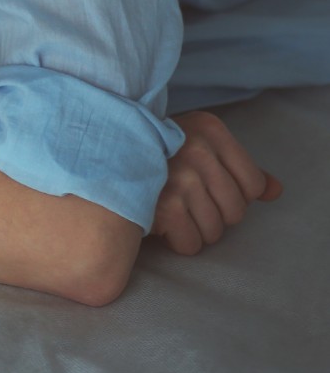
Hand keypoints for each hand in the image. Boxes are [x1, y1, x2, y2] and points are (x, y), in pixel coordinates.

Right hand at [151, 110, 282, 255]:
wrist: (96, 157)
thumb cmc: (154, 157)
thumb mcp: (198, 147)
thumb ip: (239, 169)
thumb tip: (275, 192)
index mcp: (209, 129)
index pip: (253, 184)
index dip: (232, 193)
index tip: (204, 184)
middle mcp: (197, 149)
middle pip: (236, 212)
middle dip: (213, 214)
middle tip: (183, 199)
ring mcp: (180, 177)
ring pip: (215, 231)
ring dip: (194, 229)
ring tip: (171, 210)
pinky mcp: (163, 206)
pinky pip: (191, 243)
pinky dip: (177, 240)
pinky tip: (160, 221)